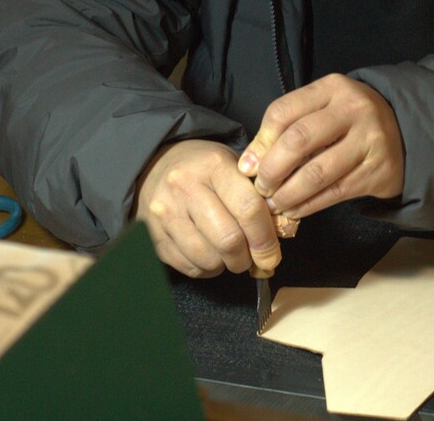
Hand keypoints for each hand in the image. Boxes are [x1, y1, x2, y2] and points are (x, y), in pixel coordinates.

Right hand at [134, 139, 279, 277]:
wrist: (155, 167)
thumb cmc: (205, 170)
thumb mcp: (234, 167)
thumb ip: (258, 197)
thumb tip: (280, 234)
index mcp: (214, 165)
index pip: (248, 208)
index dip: (265, 239)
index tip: (272, 255)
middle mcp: (185, 187)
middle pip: (228, 239)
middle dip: (247, 258)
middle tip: (253, 259)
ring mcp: (165, 213)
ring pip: (208, 258)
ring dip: (227, 265)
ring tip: (231, 254)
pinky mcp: (153, 236)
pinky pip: (190, 267)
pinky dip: (208, 268)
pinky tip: (211, 255)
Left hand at [239, 74, 404, 219]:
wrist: (404, 134)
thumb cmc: (350, 123)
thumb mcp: (321, 111)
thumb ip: (286, 129)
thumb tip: (248, 164)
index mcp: (333, 88)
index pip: (284, 112)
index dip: (260, 142)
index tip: (248, 166)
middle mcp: (355, 109)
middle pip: (298, 140)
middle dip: (272, 169)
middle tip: (261, 187)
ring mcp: (371, 140)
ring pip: (316, 172)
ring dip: (288, 193)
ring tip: (274, 203)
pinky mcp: (379, 170)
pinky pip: (335, 192)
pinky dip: (308, 205)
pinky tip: (294, 210)